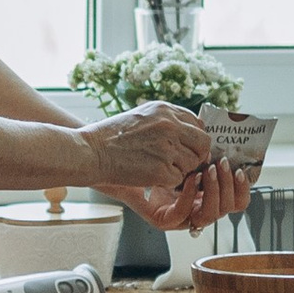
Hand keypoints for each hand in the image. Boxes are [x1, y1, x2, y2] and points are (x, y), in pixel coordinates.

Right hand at [80, 106, 216, 208]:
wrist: (90, 152)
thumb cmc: (111, 137)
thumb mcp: (141, 116)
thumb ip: (167, 120)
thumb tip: (189, 133)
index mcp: (165, 110)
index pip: (198, 124)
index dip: (194, 139)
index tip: (187, 148)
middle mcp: (170, 126)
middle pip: (203, 143)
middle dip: (196, 155)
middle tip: (181, 163)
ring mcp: (168, 148)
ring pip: (193, 163)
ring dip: (180, 170)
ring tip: (158, 168)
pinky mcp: (162, 170)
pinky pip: (179, 179)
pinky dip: (168, 181)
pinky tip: (151, 176)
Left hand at [110, 157, 256, 230]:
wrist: (114, 158)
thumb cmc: (146, 150)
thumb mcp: (179, 143)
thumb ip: (200, 145)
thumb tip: (222, 135)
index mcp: (206, 191)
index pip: (236, 198)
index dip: (243, 187)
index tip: (240, 168)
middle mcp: (198, 206)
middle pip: (229, 208)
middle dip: (229, 186)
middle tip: (222, 165)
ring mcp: (182, 216)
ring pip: (209, 215)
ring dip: (212, 191)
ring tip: (206, 169)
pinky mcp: (164, 220)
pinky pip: (182, 215)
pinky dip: (188, 196)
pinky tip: (188, 178)